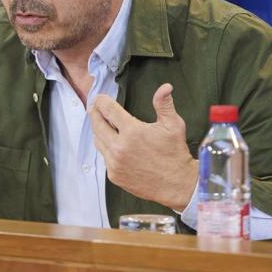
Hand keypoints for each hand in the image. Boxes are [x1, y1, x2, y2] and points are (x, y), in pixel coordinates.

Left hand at [89, 83, 197, 210]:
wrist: (176, 185)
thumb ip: (164, 104)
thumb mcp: (173, 125)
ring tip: (100, 122)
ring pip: (98, 141)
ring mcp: (115, 162)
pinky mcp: (114, 175)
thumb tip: (165, 86)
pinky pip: (104, 157)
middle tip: (94, 107)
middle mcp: (119, 147)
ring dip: (98, 130)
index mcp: (132, 132)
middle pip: (98, 124)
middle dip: (95, 113)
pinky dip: (105, 147)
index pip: (108, 110)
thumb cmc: (175, 152)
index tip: (99, 97)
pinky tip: (110, 142)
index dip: (102, 101)